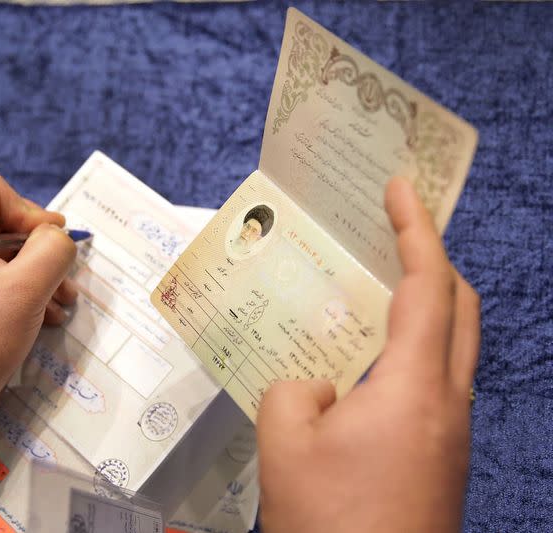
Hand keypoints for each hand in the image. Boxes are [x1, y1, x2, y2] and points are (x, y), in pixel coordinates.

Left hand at [0, 172, 76, 456]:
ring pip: (5, 249)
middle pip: (3, 220)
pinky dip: (25, 289)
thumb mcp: (24, 291)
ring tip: (62, 303)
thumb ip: (51, 250)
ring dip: (39, 273)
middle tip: (65, 279)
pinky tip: (46, 314)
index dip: (31, 214)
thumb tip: (59, 235)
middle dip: (40, 250)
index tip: (53, 247)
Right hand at [256, 178, 479, 532]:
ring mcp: (451, 434)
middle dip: (433, 259)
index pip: (427, 287)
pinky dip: (409, 353)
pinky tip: (363, 368)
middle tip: (394, 232)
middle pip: (461, 309)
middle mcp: (448, 404)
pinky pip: (434, 384)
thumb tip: (318, 387)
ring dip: (422, 307)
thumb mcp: (285, 444)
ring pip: (453, 347)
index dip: (416, 229)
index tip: (400, 189)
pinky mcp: (443, 459)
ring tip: (373, 294)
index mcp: (414, 389)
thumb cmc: (332, 521)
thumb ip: (293, 390)